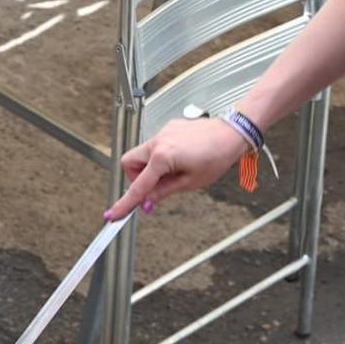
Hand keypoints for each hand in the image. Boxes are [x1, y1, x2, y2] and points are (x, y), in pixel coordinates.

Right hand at [103, 118, 251, 220]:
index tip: (113, 215)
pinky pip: (155, 145)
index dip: (125, 203)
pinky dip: (159, 157)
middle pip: (129, 163)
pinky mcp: (168, 128)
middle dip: (136, 178)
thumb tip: (147, 203)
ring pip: (141, 153)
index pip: (138, 186)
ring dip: (149, 168)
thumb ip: (164, 192)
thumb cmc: (216, 156)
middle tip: (153, 188)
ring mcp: (162, 132)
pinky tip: (180, 159)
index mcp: (162, 158)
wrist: (231, 133)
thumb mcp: (190, 182)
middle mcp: (157, 142)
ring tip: (171, 173)